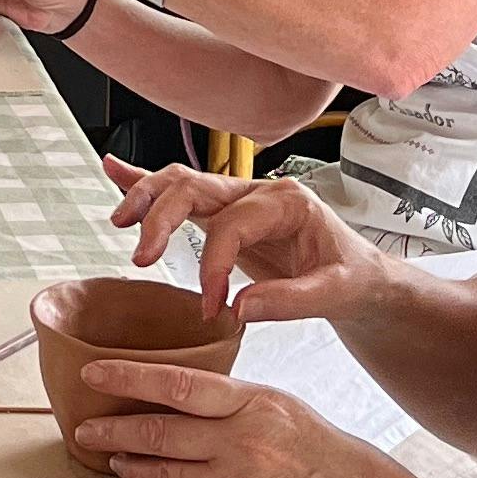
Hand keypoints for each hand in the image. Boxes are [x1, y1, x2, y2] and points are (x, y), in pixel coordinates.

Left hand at [69, 361, 443, 477]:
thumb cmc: (329, 454)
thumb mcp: (284, 408)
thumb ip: (234, 403)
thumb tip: (181, 397)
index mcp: (254, 403)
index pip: (178, 384)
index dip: (128, 378)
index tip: (92, 375)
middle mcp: (242, 443)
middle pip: (160, 432)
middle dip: (114, 428)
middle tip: (85, 426)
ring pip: (166, 472)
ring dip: (131, 463)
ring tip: (109, 455)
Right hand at [102, 162, 380, 327]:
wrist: (361, 276)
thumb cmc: (353, 278)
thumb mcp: (337, 292)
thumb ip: (292, 300)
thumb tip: (240, 307)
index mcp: (287, 202)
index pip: (232, 225)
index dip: (214, 265)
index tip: (211, 305)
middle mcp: (257, 191)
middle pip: (194, 187)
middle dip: (161, 219)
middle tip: (143, 259)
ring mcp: (239, 198)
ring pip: (181, 183)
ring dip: (146, 197)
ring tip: (120, 221)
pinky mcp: (225, 212)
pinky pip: (180, 191)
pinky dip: (145, 180)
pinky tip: (115, 170)